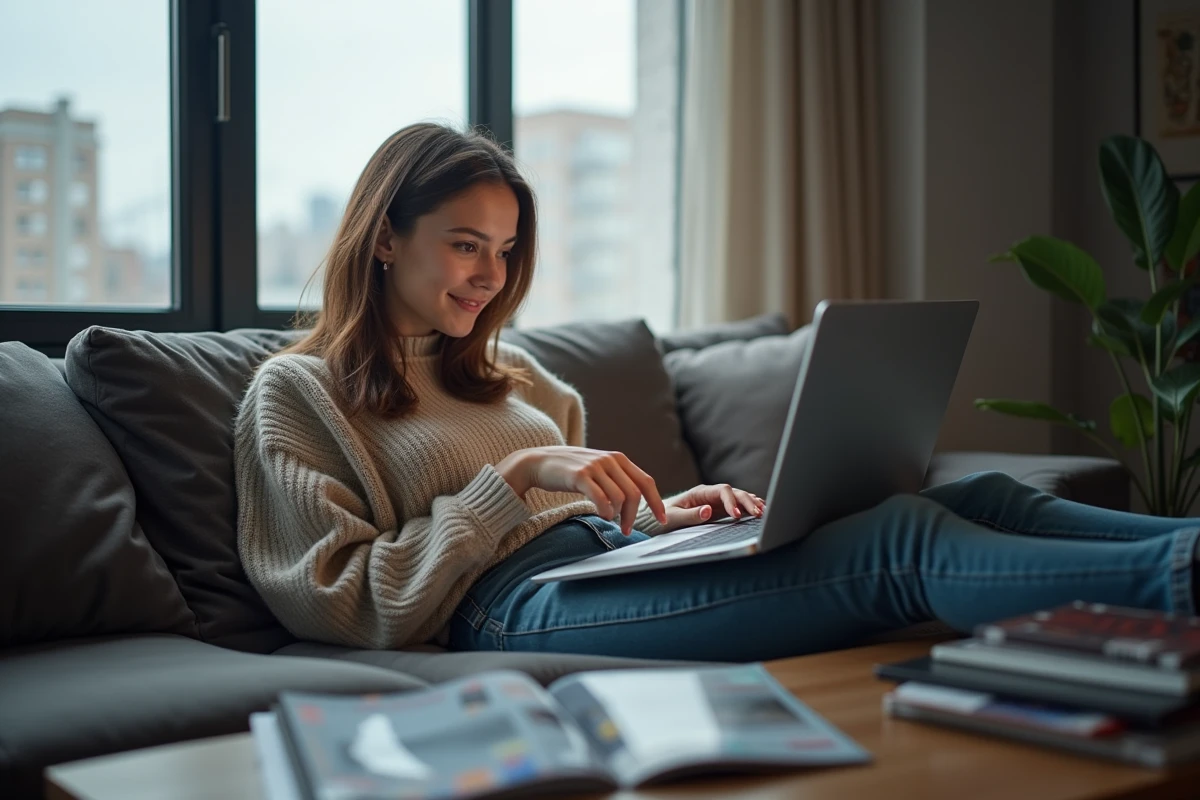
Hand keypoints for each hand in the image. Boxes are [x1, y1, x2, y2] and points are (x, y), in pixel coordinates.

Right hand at [496, 446, 667, 535]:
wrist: (537, 462)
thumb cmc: (569, 470)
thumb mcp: (597, 469)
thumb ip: (616, 478)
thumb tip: (634, 501)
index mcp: (618, 458)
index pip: (646, 481)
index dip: (656, 502)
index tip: (662, 520)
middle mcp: (609, 460)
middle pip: (634, 493)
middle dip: (634, 515)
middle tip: (627, 530)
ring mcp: (594, 466)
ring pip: (619, 497)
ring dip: (618, 515)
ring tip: (610, 520)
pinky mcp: (579, 475)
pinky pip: (601, 498)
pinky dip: (605, 511)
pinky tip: (602, 516)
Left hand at [658, 483, 764, 533]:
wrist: (660, 518)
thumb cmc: (665, 517)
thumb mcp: (673, 517)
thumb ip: (690, 515)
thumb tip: (708, 510)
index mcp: (700, 492)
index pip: (722, 491)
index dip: (731, 501)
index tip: (736, 515)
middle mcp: (711, 494)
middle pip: (735, 493)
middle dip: (748, 502)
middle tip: (758, 514)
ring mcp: (717, 501)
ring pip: (739, 498)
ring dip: (752, 503)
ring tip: (764, 512)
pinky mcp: (720, 510)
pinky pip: (738, 505)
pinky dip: (750, 507)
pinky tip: (760, 511)